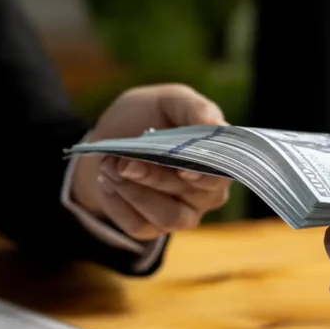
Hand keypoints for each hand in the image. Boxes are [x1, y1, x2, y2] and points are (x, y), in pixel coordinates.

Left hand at [71, 84, 231, 240]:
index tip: (181, 168)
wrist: (110, 137)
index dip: (204, 174)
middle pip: (192, 195)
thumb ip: (194, 108)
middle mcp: (206, 192)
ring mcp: (181, 213)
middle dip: (155, 177)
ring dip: (134, 192)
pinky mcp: (152, 227)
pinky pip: (139, 226)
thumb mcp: (169, 100)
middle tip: (125, 161)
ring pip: (167, 217)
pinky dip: (118, 203)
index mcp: (217, 160)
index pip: (222, 174)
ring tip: (110, 168)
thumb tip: (215, 126)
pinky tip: (107, 181)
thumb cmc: (148, 115)